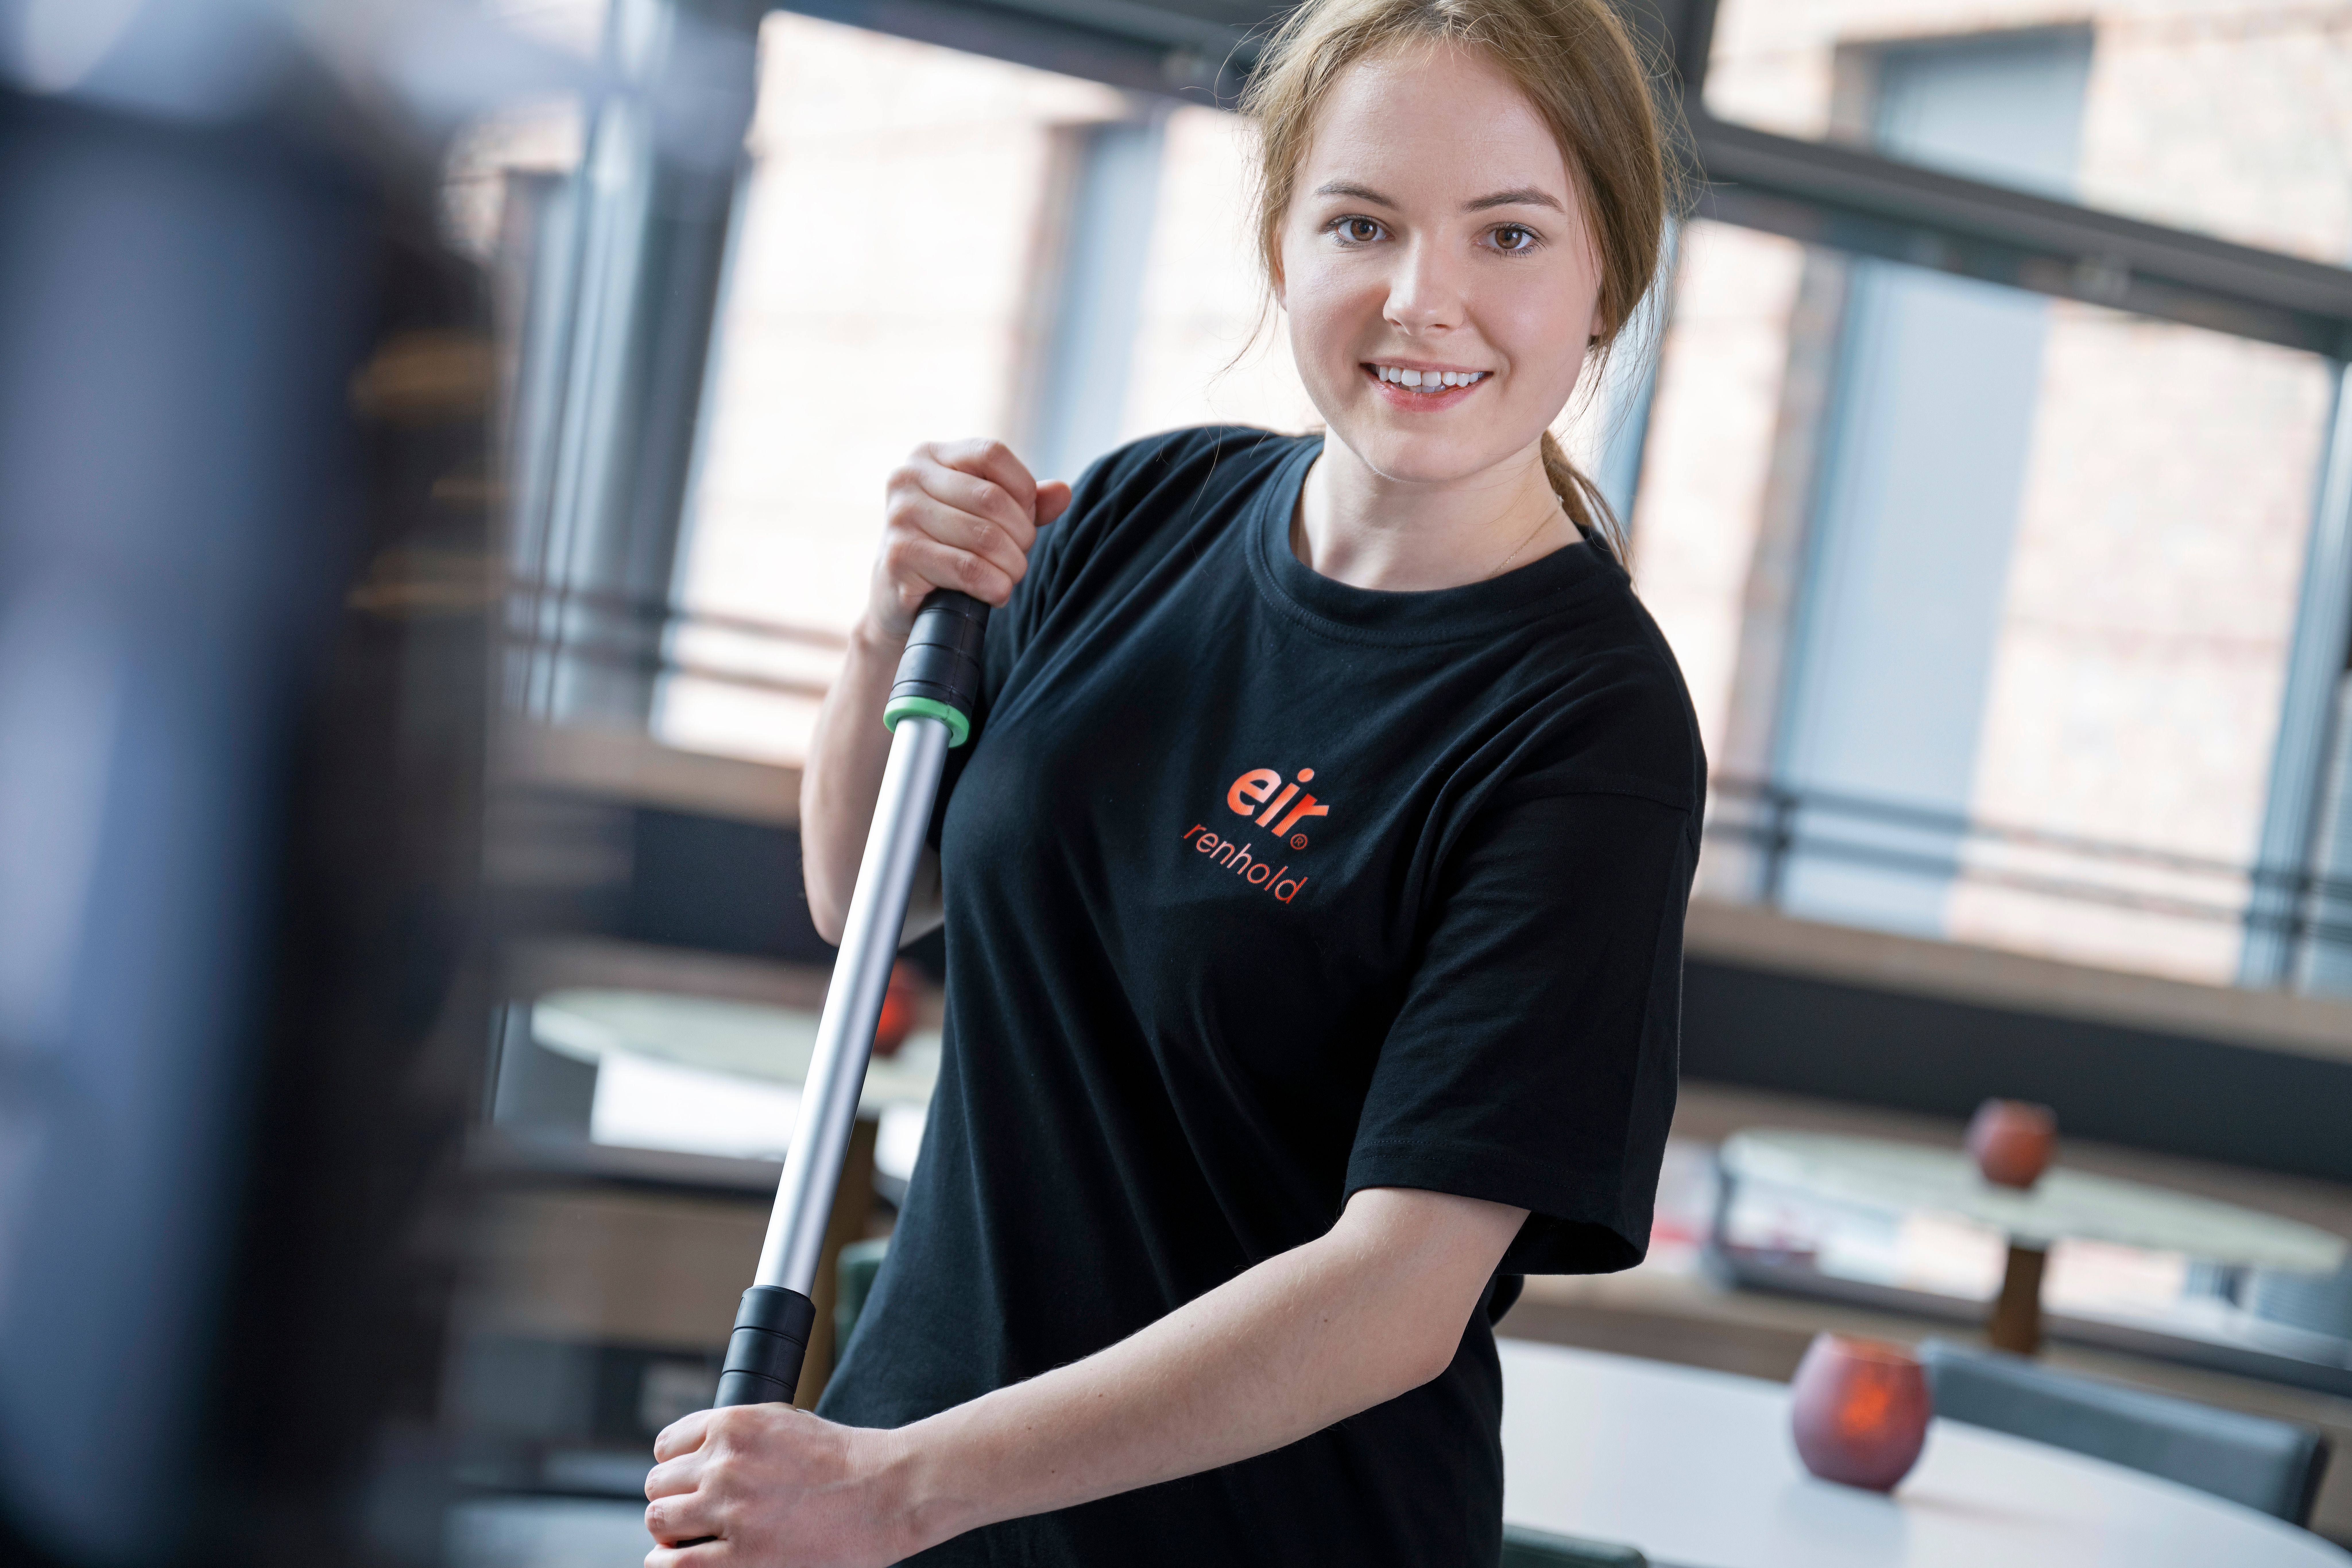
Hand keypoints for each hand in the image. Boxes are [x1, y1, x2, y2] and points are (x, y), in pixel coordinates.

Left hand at [643, 1403, 920, 1567]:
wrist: (886, 1490)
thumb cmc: (842, 1458)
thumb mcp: (783, 1422)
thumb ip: (737, 1434)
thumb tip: (698, 1456)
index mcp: (734, 1424)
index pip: (667, 1446)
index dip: (676, 1466)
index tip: (687, 1480)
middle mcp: (724, 1463)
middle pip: (659, 1484)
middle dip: (672, 1498)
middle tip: (692, 1512)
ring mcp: (731, 1510)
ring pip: (659, 1519)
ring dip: (669, 1529)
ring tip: (687, 1537)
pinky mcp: (742, 1555)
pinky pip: (676, 1563)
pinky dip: (667, 1562)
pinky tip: (678, 1559)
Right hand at [867, 439, 1071, 640]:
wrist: (899, 600)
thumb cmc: (948, 551)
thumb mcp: (986, 518)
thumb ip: (1025, 502)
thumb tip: (1064, 492)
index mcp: (930, 456)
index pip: (992, 454)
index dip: (1022, 489)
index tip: (1025, 519)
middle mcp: (908, 477)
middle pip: (992, 499)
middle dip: (1021, 535)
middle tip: (1019, 558)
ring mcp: (899, 516)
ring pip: (984, 537)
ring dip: (1011, 566)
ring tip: (1008, 578)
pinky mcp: (899, 556)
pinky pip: (967, 569)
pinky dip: (994, 586)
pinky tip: (995, 593)